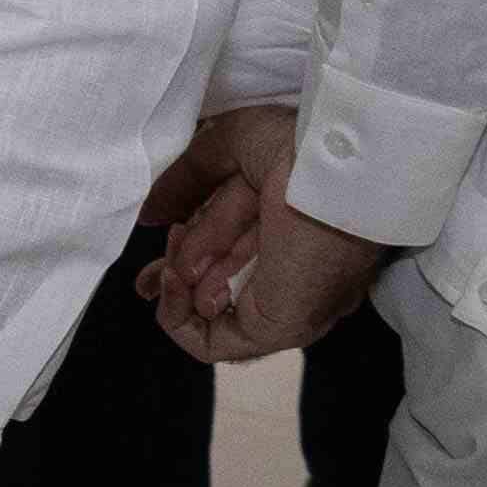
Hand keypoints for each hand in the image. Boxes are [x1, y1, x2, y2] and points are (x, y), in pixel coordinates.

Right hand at [153, 103, 390, 364]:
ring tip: (171, 247)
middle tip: (143, 272)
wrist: (343, 161)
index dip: (192, 251)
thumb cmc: (304, 144)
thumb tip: (148, 216)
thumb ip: (187, 180)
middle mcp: (299, 266)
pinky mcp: (283, 326)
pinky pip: (214, 342)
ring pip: (215, 312)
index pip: (243, 252)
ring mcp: (293, 299)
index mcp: (301, 225)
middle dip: (176, 279)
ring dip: (176, 283)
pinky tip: (173, 277)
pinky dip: (178, 316)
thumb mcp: (233, 147)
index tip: (161, 238)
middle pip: (226, 286)